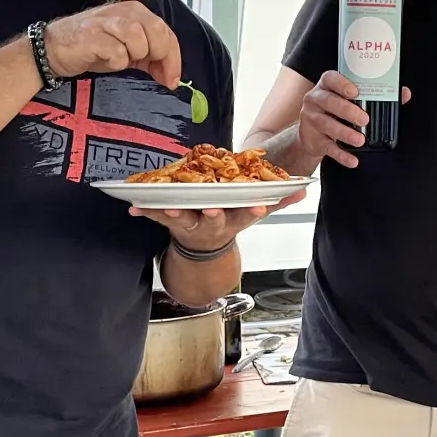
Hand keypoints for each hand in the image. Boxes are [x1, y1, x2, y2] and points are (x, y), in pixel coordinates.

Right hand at [43, 1, 181, 89]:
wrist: (55, 49)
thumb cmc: (94, 48)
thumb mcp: (128, 50)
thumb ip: (151, 56)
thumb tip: (171, 76)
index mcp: (136, 12)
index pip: (167, 32)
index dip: (174, 59)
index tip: (171, 80)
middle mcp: (123, 11)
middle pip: (157, 30)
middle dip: (159, 55)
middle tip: (149, 70)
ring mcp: (106, 21)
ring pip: (138, 36)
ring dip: (136, 54)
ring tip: (123, 60)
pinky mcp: (92, 36)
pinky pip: (117, 51)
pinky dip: (117, 61)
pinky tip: (108, 61)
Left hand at [130, 189, 308, 252]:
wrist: (203, 248)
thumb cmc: (229, 220)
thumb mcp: (254, 212)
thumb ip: (279, 200)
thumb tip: (304, 188)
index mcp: (234, 219)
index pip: (247, 214)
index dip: (253, 210)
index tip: (259, 205)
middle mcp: (213, 224)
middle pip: (214, 219)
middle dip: (212, 215)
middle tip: (211, 209)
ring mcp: (191, 224)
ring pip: (183, 219)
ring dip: (174, 213)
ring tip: (167, 207)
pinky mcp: (172, 222)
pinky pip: (157, 217)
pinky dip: (145, 211)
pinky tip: (133, 206)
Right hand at [299, 70, 409, 168]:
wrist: (310, 134)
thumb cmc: (335, 111)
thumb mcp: (349, 100)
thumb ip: (376, 94)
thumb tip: (403, 93)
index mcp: (327, 86)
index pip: (330, 78)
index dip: (341, 84)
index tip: (355, 91)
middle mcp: (317, 100)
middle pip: (329, 101)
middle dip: (347, 110)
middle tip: (364, 119)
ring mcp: (313, 119)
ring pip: (327, 124)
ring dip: (345, 133)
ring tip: (360, 140)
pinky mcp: (313, 139)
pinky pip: (328, 147)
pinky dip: (341, 154)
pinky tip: (352, 159)